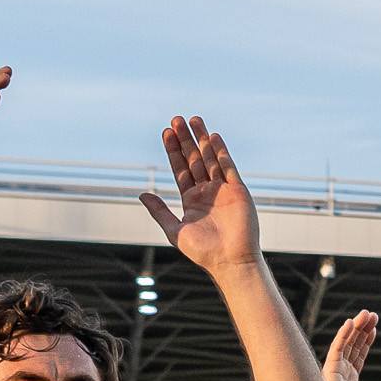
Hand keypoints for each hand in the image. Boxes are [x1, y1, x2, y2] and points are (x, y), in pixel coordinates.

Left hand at [139, 115, 260, 275]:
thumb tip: (142, 194)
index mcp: (192, 200)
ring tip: (193, 120)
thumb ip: (159, 211)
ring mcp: (223, 190)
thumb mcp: (174, 230)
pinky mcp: (238, 191)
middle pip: (194, 159)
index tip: (166, 132)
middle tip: (176, 119)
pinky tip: (213, 137)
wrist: (230, 261)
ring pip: (210, 159)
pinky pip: (228, 167)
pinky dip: (221, 152)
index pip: (181, 169)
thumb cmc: (202, 251)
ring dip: (202, 139)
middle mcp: (207, 192)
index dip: (173, 151)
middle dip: (185, 140)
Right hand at [323, 310, 380, 380]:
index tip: (374, 329)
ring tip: (368, 313)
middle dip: (363, 329)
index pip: (359, 356)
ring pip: (347, 343)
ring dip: (357, 327)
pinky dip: (343, 335)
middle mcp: (341, 372)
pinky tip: (351, 323)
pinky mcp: (330, 369)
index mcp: (349, 380)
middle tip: (373, 314)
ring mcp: (335, 369)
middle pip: (354, 345)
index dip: (366, 342)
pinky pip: (337, 348)